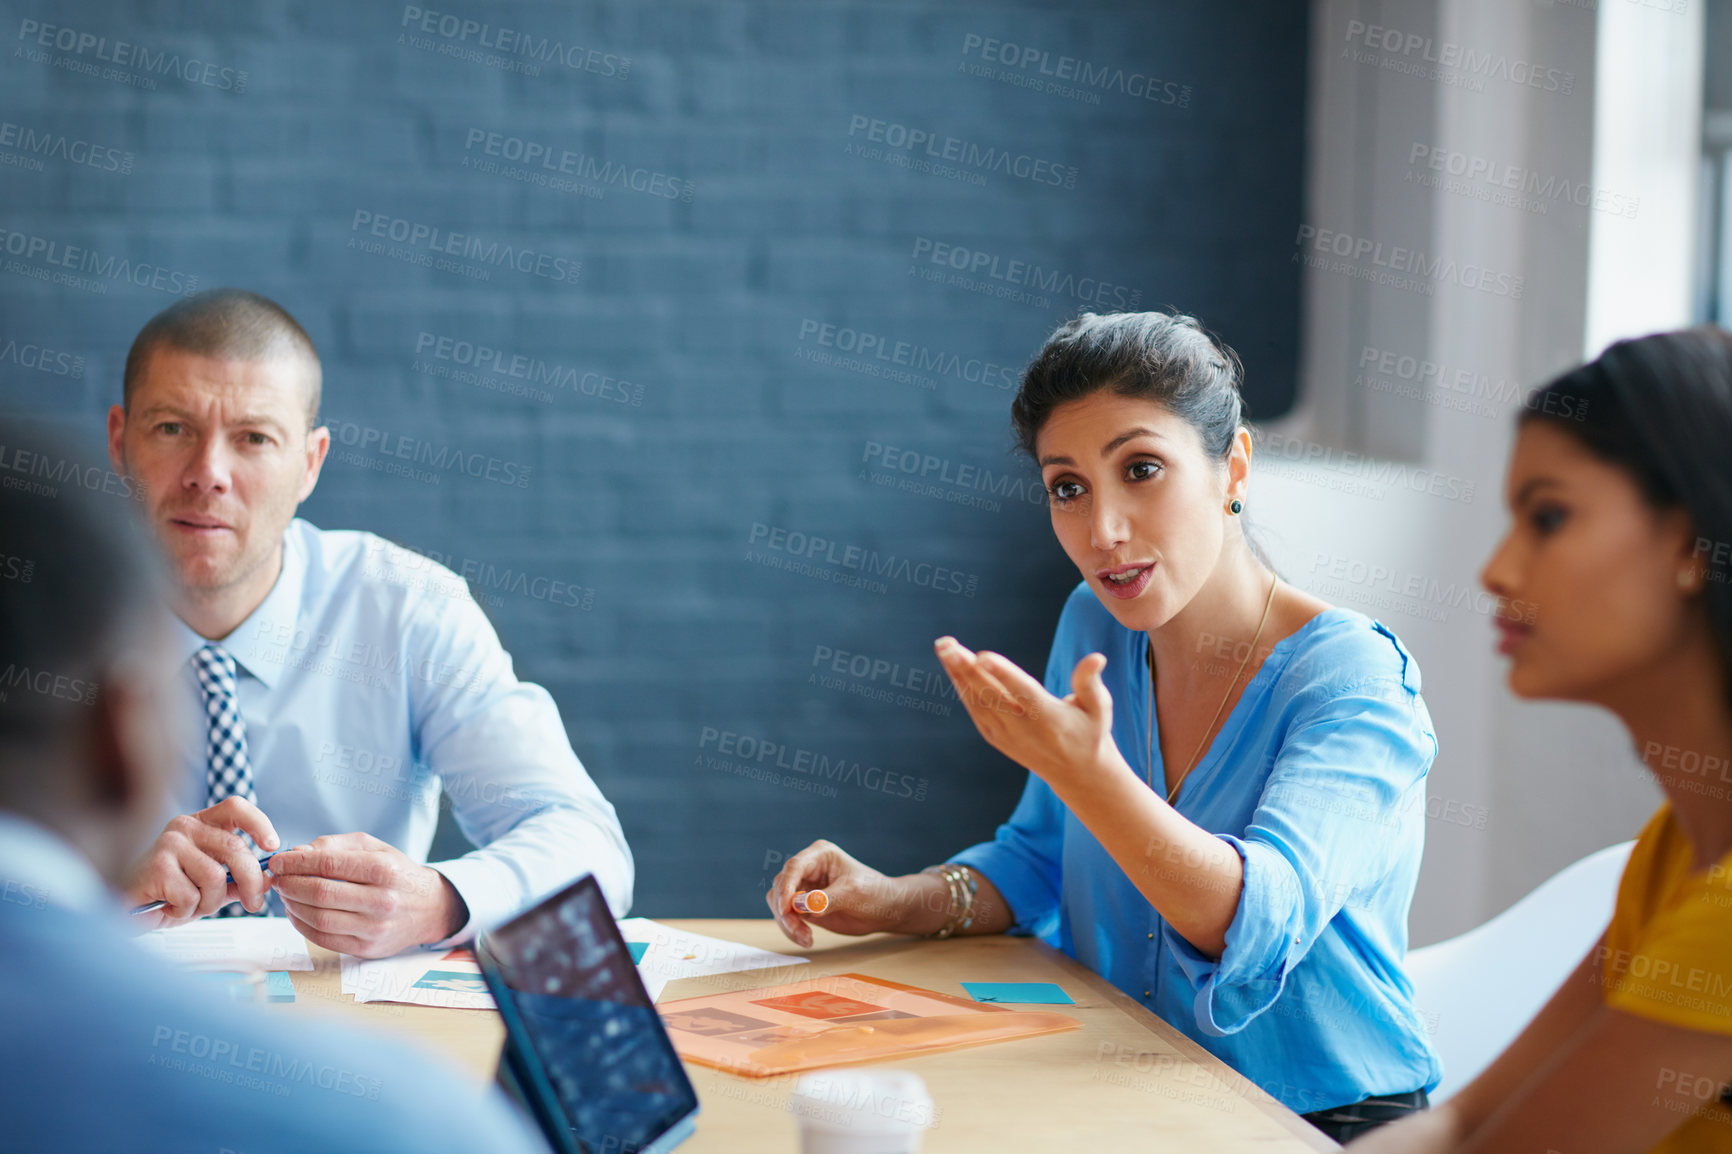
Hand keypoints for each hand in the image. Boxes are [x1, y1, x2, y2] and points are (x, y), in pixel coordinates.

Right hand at [124, 796, 280, 928]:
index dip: (259, 823)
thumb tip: (267, 879)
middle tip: (254, 904)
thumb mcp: (212, 886)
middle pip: (236, 849)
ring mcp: (169, 844)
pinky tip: (169, 906)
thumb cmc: (168, 893)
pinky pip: (192, 895)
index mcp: (200, 823)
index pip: (235, 807)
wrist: (124, 910)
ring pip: (216, 877)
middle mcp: (184, 827)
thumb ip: (238, 879)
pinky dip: (186, 910)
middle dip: (251, 882)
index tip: (272, 845)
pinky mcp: (157, 866)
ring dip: (210, 902)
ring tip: (190, 904)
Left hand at [270, 833, 466, 957]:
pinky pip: (322, 939)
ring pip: (318, 918)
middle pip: (320, 893)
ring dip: (292, 905)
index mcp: (384, 870)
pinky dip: (301, 925)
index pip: (329, 864)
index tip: (277, 861)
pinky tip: (296, 912)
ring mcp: (374, 928)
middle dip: (290, 884)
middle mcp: (382, 900)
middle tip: (277, 878)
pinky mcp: (366, 949)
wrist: (429, 908)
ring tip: (285, 894)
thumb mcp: (374, 848)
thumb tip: (296, 853)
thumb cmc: (396, 873)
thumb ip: (335, 846)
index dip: (296, 862)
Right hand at [765, 840, 943, 946]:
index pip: (794, 867)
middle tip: (798, 930)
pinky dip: (792, 929)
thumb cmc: (874, 893)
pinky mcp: (804, 905)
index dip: (786, 887)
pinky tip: (807, 939)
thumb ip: (826, 899)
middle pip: (781, 886)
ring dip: (787, 923)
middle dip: (785, 910)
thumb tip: (799, 904)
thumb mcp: (853, 894)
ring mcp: (805, 887)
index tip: (785, 909)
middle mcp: (808, 868)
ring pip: (780, 903)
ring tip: (806, 939)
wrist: (885, 910)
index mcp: (820, 855)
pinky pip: (787, 917)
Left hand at [935, 636, 1123, 791]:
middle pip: (991, 695)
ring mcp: (1007, 736)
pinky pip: (975, 711)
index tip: (982, 656)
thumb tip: (1096, 657)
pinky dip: (962, 690)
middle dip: (967, 669)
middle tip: (947, 645)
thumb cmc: (1091, 732)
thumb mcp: (1099, 709)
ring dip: (958, 675)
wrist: (1078, 773)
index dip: (1003, 674)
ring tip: (944, 647)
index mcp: (1050, 718)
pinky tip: (952, 668)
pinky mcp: (996, 738)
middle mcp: (1024, 729)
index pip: (1023, 693)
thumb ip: (1090, 683)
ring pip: (977, 702)